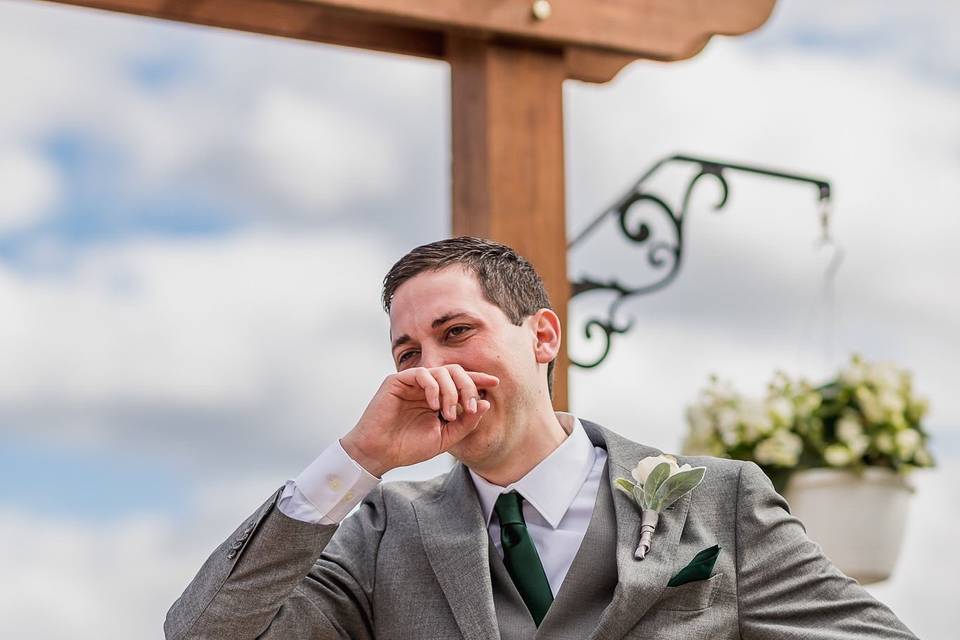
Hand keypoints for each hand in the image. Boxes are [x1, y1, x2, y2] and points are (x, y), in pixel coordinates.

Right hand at [341, 365, 498, 476]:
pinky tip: (434, 405)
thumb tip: (486, 404)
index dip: (478, 380)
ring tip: (448, 413)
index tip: (495, 383)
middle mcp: (426, 387)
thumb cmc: (408, 447)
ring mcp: (412, 382)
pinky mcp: (397, 381)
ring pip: (441, 371)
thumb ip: (465, 423)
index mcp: (438, 397)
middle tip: (471, 406)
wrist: (380, 453)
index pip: (461, 381)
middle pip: (455, 371)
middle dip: (468, 386)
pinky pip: (422, 373)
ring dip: (452, 391)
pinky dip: (433, 387)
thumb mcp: (445, 438)